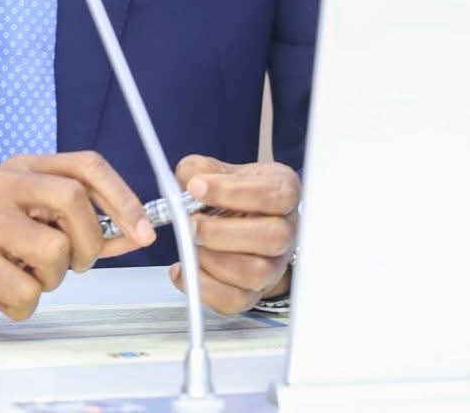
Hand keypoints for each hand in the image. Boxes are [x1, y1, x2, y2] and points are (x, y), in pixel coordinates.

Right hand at [0, 151, 154, 323]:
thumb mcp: (28, 223)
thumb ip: (80, 226)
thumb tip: (134, 234)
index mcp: (21, 168)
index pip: (85, 164)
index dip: (123, 197)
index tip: (143, 231)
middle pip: (73, 200)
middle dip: (88, 243)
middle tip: (74, 265)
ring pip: (53, 251)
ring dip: (51, 279)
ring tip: (25, 277)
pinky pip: (24, 289)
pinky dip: (23, 305)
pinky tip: (2, 296)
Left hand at [166, 155, 298, 313]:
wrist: (238, 221)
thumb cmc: (231, 195)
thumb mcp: (215, 170)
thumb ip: (197, 169)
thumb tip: (188, 181)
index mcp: (282, 192)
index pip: (273, 194)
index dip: (233, 191)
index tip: (196, 187)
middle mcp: (286, 230)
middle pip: (272, 237)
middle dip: (222, 232)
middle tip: (190, 222)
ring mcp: (274, 265)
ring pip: (256, 272)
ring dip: (214, 259)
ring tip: (190, 243)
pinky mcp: (254, 292)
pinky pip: (235, 300)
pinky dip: (203, 286)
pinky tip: (183, 268)